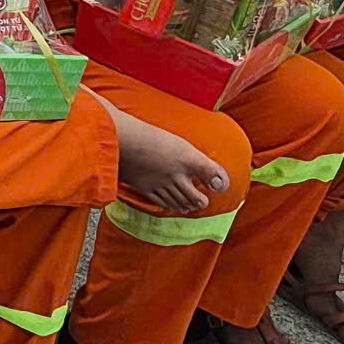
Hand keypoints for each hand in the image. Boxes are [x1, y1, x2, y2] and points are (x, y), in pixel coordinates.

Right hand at [113, 109, 231, 214]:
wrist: (122, 141)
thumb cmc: (149, 136)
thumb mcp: (177, 142)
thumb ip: (197, 159)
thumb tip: (217, 176)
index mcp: (187, 158)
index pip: (211, 172)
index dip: (220, 181)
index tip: (222, 186)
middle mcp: (177, 175)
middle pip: (194, 196)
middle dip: (200, 201)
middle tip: (204, 202)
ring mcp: (161, 183)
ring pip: (179, 201)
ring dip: (187, 205)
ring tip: (191, 206)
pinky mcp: (146, 188)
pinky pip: (162, 202)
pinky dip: (170, 205)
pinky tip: (172, 205)